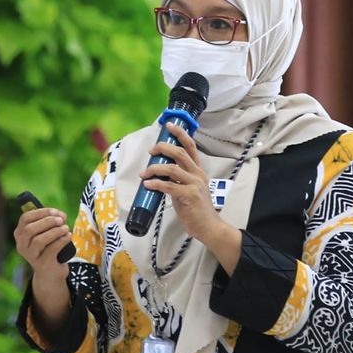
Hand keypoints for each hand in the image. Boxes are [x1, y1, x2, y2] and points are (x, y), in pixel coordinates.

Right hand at [14, 207, 70, 279]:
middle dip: (47, 222)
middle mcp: (21, 245)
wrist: (50, 271)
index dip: (41, 212)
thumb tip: (61, 215)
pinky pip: (51, 249)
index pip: (25, 218)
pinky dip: (61, 241)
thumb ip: (54, 220)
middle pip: (30, 229)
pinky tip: (68, 236)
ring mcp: (30, 255)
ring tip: (65, 229)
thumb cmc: (50, 246)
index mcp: (20, 233)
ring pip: (39, 240)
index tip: (55, 211)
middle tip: (61, 220)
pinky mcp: (41, 264)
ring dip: (55, 232)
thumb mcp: (50, 231)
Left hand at [140, 122, 222, 244]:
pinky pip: (168, 186)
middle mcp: (198, 174)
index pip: (191, 147)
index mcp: (198, 171)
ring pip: (172, 168)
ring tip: (144, 173)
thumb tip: (159, 176)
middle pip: (180, 153)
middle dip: (163, 148)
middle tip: (151, 150)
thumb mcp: (188, 190)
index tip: (170, 126)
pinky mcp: (189, 196)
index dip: (180, 134)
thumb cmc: (197, 209)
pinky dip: (155, 183)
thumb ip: (176, 181)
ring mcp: (195, 184)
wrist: (208, 226)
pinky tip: (148, 184)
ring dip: (154, 168)